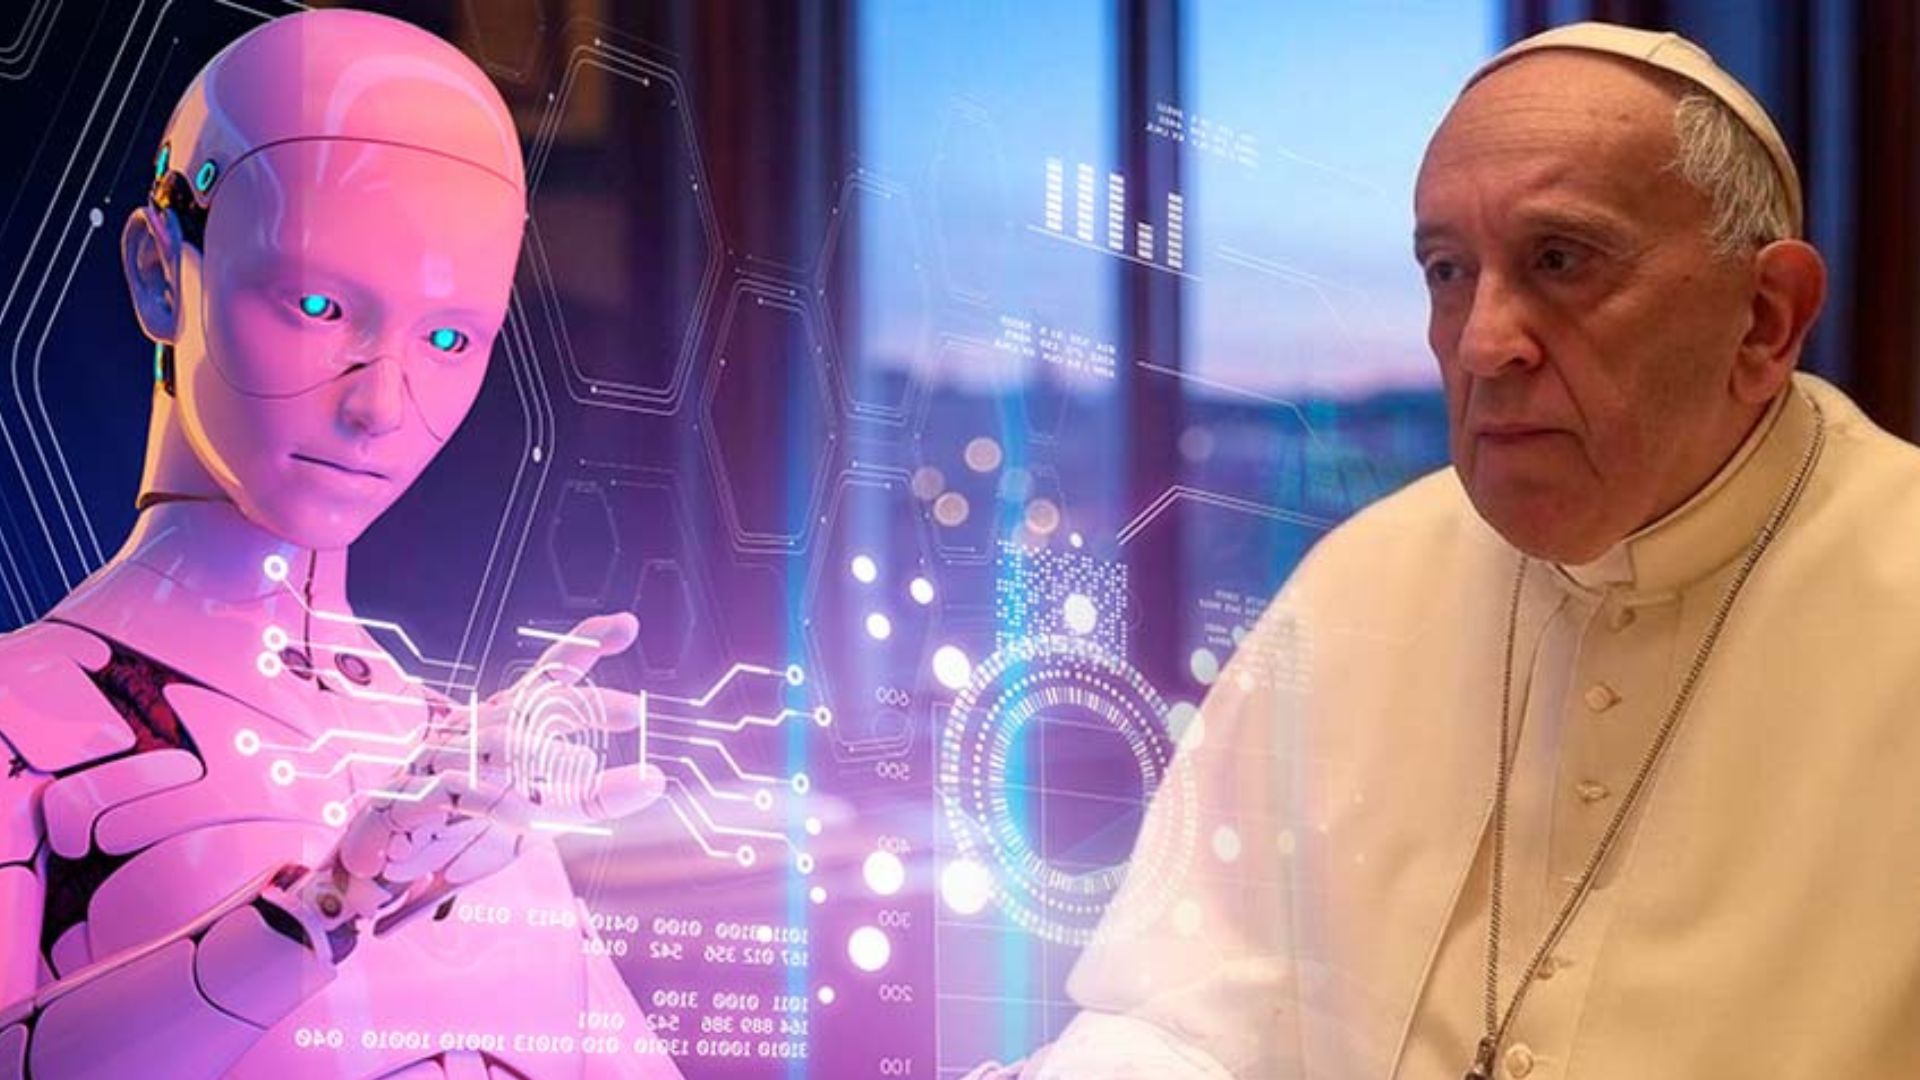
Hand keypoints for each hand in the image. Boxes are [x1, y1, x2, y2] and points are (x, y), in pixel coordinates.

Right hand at [291, 613, 663, 948]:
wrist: (372, 865)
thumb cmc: (456, 829)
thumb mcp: (537, 814)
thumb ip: (588, 797)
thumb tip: (653, 780)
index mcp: (502, 725)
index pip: (546, 676)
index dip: (583, 645)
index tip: (628, 625)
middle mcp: (474, 730)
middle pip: (534, 701)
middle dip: (585, 701)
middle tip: (634, 712)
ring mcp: (441, 758)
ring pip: (500, 740)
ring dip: (543, 751)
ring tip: (581, 763)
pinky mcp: (414, 795)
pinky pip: (463, 790)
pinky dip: (501, 803)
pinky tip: (533, 822)